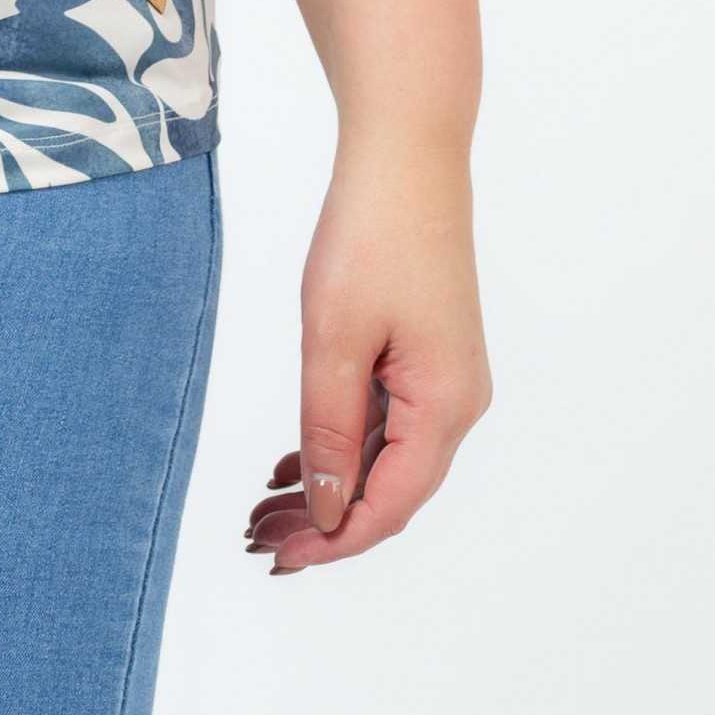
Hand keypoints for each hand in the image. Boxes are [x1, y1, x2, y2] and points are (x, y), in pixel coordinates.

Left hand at [245, 131, 491, 576]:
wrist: (406, 155)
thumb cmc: (371, 235)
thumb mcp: (334, 338)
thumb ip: (331, 430)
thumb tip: (330, 511)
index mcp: (445, 406)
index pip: (390, 506)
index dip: (333, 542)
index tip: (279, 560)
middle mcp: (457, 403)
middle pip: (389, 490)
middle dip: (324, 521)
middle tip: (257, 539)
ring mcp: (446, 379)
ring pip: (385, 458)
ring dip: (329, 486)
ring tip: (264, 509)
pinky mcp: (428, 355)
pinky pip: (386, 422)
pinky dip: (342, 445)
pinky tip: (295, 463)